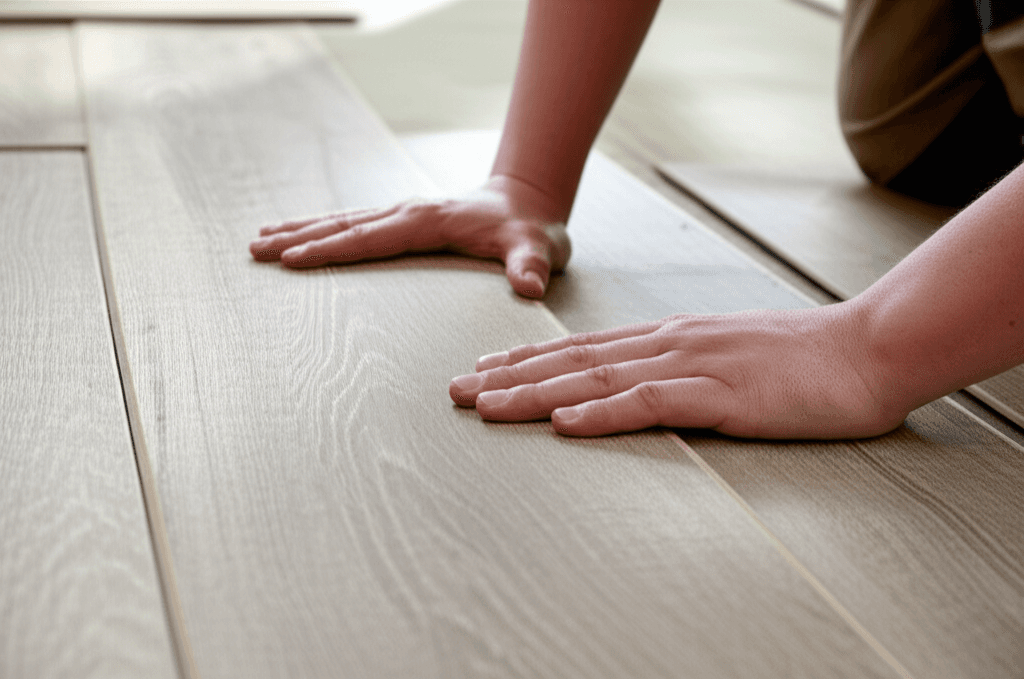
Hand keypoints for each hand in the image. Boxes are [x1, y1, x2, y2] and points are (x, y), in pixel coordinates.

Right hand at [249, 175, 570, 297]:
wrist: (528, 202)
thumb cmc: (531, 229)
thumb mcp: (540, 248)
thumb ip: (533, 265)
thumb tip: (530, 286)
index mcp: (430, 221)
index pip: (372, 237)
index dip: (333, 250)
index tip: (293, 259)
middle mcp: (408, 212)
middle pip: (344, 226)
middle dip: (298, 238)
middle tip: (255, 250)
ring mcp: (402, 213)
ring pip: (342, 221)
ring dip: (301, 231)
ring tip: (259, 241)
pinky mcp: (401, 221)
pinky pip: (353, 225)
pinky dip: (321, 230)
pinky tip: (297, 237)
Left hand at [449, 305, 908, 438]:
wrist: (866, 350)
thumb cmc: (801, 360)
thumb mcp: (728, 358)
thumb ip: (683, 369)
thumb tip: (641, 386)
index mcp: (671, 337)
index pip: (584, 347)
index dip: (529, 359)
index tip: (485, 369)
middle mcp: (669, 343)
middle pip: (574, 359)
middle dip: (511, 375)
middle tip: (458, 389)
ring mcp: (694, 365)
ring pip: (597, 377)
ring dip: (537, 392)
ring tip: (487, 404)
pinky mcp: (723, 395)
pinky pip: (652, 403)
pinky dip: (604, 411)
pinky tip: (566, 420)